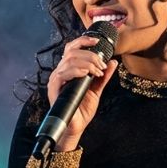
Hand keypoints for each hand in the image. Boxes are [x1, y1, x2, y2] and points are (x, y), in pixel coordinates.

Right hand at [47, 35, 118, 150]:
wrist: (77, 126)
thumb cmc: (83, 108)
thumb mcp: (97, 89)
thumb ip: (103, 76)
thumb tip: (112, 62)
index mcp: (68, 70)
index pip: (72, 48)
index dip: (83, 41)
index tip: (97, 41)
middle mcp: (60, 72)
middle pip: (72, 51)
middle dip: (90, 55)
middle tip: (101, 65)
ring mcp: (56, 80)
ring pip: (69, 60)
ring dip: (87, 63)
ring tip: (97, 72)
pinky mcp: (53, 88)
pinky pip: (62, 73)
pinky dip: (76, 71)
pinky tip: (86, 74)